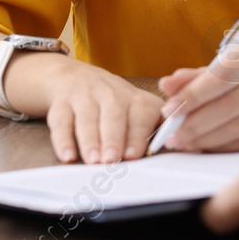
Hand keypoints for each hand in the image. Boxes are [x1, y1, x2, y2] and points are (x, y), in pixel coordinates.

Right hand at [31, 60, 164, 164]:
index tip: (134, 155)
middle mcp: (111, 94)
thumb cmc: (118, 106)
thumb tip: (177, 146)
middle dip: (113, 138)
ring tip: (93, 161)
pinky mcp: (62, 103)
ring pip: (87, 118)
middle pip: (113, 115)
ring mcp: (85, 97)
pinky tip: (68, 156)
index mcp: (136, 99)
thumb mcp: (139, 109)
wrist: (78, 79)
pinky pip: (61, 122)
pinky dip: (63, 140)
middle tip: (112, 160)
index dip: (137, 134)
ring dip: (90, 141)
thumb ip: (156, 127)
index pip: (141, 114)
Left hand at [156, 41, 238, 151]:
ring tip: (181, 142)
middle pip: (229, 105)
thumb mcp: (216, 71)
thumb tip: (166, 86)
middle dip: (194, 123)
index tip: (168, 111)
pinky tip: (202, 146)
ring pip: (236, 129)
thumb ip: (190, 78)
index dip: (193, 95)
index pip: (222, 76)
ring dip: (203, 139)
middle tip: (170, 134)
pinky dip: (219, 148)